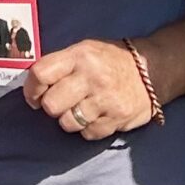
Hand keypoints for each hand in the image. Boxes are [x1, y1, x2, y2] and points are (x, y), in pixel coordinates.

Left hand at [23, 38, 153, 140]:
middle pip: (51, 104)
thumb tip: (33, 86)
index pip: (41, 74)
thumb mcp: (85, 50)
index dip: (31, 89)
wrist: (153, 69)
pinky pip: (88, 133)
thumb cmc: (111, 60)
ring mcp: (106, 99)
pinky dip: (89, 129)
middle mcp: (92, 76)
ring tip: (79, 110)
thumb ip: (60, 65)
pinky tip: (97, 116)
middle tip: (60, 103)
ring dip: (69, 120)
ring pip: (68, 123)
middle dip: (51, 107)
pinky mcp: (118, 118)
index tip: (34, 97)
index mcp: (79, 56)